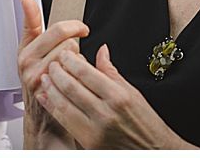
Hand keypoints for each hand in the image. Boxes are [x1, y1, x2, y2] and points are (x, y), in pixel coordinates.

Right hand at [17, 0, 86, 147]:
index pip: (55, 29)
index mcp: (25, 50)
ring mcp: (39, 79)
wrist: (41, 118)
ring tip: (68, 72)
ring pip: (73, 57)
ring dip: (77, 63)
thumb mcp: (31, 50)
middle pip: (68, 41)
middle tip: (71, 57)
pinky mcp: (49, 93)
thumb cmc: (39, 80)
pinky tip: (72, 84)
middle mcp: (29, 64)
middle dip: (75, 47)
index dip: (73, 27)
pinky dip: (78, 78)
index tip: (81, 29)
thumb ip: (31, 24)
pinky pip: (74, 76)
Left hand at [37, 43, 196, 148]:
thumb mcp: (132, 92)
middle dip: (57, 72)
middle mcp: (106, 113)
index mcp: (118, 97)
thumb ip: (112, 72)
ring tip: (46, 77)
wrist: (153, 150)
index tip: (65, 53)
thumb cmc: (145, 123)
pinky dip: (52, 107)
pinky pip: (65, 122)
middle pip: (72, 87)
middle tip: (52, 63)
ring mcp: (95, 130)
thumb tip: (101, 51)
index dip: (71, 61)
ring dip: (51, 89)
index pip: (86, 73)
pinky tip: (47, 97)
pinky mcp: (88, 143)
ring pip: (64, 104)